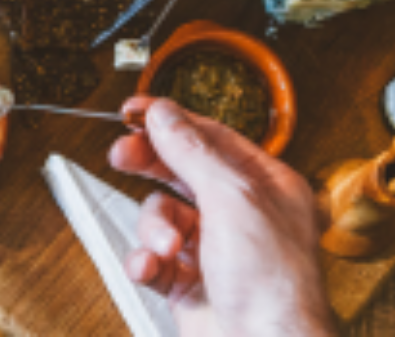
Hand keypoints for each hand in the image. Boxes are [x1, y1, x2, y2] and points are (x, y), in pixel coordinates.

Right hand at [111, 97, 335, 336]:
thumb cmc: (273, 284)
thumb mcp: (232, 198)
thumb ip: (192, 152)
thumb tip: (165, 114)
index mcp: (265, 185)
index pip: (211, 138)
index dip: (171, 121)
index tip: (134, 111)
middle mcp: (240, 214)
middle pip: (180, 172)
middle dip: (150, 165)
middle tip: (121, 155)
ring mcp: (213, 250)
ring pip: (161, 217)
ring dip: (154, 229)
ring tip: (165, 248)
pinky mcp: (189, 284)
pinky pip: (152, 258)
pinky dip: (146, 262)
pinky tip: (152, 269)